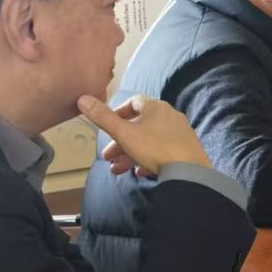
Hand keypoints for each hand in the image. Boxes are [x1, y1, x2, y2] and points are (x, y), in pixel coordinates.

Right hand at [80, 94, 210, 178]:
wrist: (189, 171)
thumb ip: (103, 118)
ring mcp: (180, 133)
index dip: (118, 112)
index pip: (134, 102)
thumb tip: (82, 98)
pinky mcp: (187, 149)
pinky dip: (148, 160)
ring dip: (131, 154)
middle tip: (107, 157)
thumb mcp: (124, 133)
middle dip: (120, 142)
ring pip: (149, 141)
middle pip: (139, 126)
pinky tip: (140, 172)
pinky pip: (163, 152)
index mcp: (156, 107)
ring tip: (118, 170)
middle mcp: (170, 116)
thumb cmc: (155, 148)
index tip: (108, 125)